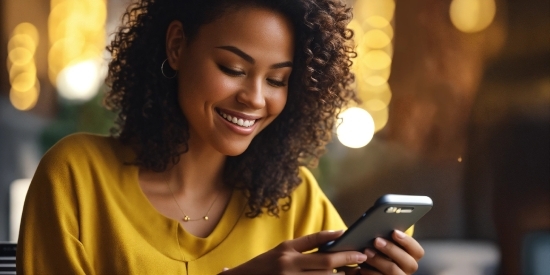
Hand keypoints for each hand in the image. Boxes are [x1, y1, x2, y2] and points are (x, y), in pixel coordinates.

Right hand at [220, 230, 367, 274]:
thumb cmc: (265, 263)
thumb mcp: (283, 248)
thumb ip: (306, 244)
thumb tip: (333, 236)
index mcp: (287, 251)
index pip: (317, 244)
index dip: (338, 244)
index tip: (354, 243)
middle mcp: (289, 266)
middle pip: (325, 264)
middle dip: (346, 260)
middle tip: (361, 258)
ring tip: (352, 271)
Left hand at [358, 230, 423, 274]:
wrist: (372, 267)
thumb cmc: (379, 250)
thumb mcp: (386, 243)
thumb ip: (388, 237)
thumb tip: (381, 227)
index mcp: (411, 257)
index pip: (418, 252)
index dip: (407, 241)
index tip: (394, 232)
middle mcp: (407, 269)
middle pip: (408, 262)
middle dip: (391, 250)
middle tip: (376, 240)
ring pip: (393, 271)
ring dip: (379, 260)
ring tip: (366, 251)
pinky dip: (371, 272)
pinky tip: (362, 266)